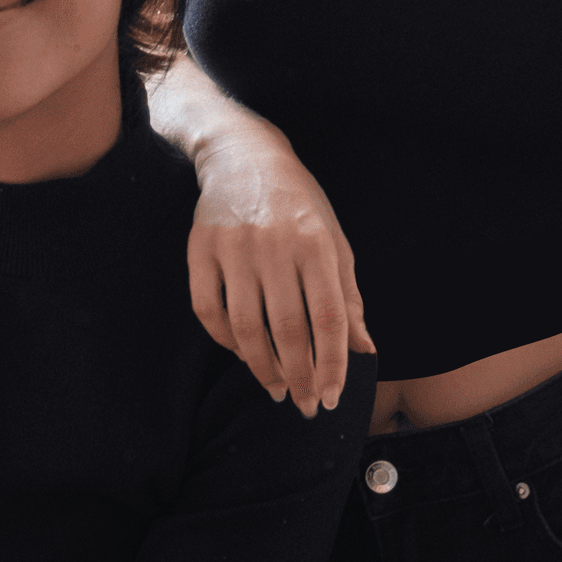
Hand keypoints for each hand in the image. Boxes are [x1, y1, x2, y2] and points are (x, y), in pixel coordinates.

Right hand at [186, 129, 372, 415]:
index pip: (329, 318)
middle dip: (300, 376)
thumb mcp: (334, 242)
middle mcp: (275, 245)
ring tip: (276, 389)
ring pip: (247, 326)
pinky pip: (209, 310)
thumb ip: (348, 297)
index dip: (333, 364)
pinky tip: (243, 355)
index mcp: (316, 243)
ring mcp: (233, 247)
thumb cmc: (298, 205)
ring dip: (263, 367)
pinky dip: (226, 340)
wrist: (243, 155)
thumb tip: (362, 349)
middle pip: (289, 329)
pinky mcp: (199, 248)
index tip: (333, 397)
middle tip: (306, 406)